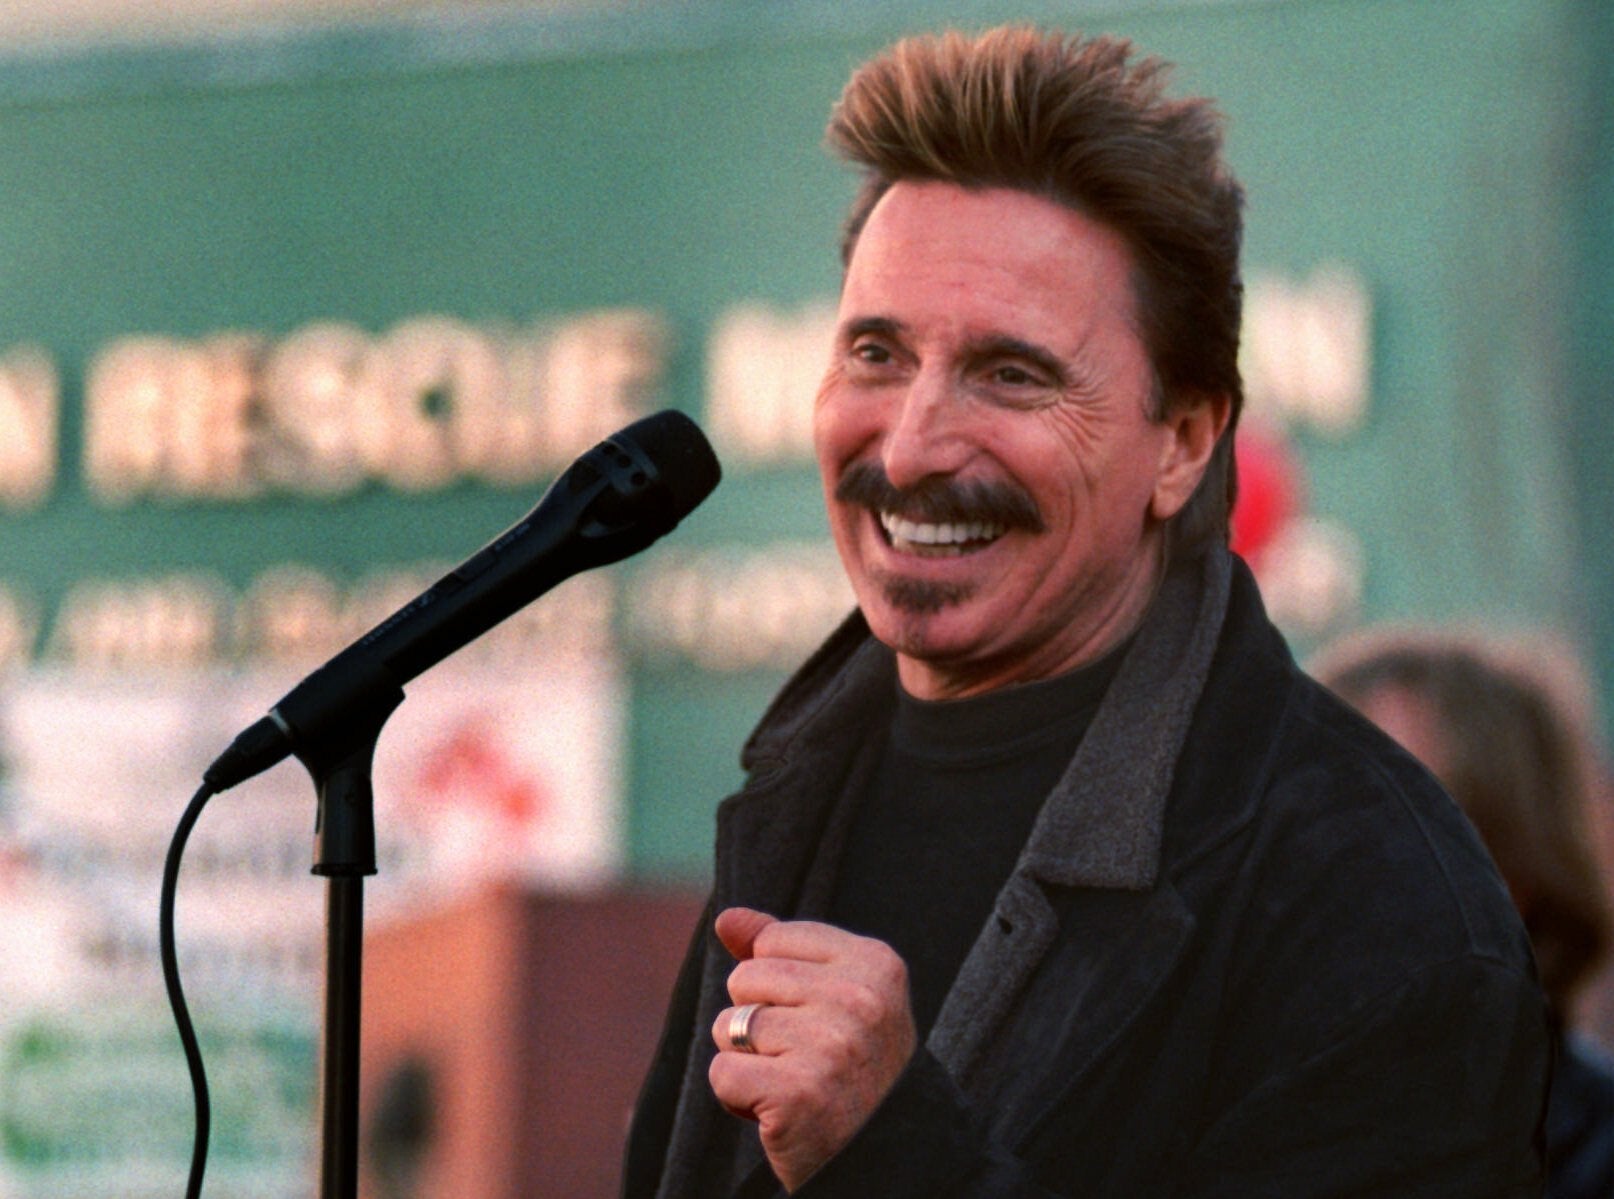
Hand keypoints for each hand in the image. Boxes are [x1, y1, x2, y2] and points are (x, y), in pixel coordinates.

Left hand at [707, 907, 917, 1191]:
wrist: (886, 1155)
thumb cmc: (852, 1069)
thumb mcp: (835, 997)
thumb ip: (780, 949)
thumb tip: (725, 918)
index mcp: (875, 964)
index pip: (773, 941)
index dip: (778, 985)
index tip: (818, 1019)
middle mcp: (859, 999)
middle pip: (745, 979)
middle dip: (757, 1022)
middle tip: (803, 1058)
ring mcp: (830, 1046)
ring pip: (728, 1026)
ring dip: (746, 1060)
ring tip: (791, 1082)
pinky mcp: (798, 1093)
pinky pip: (722, 1072)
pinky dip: (736, 1097)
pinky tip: (776, 1110)